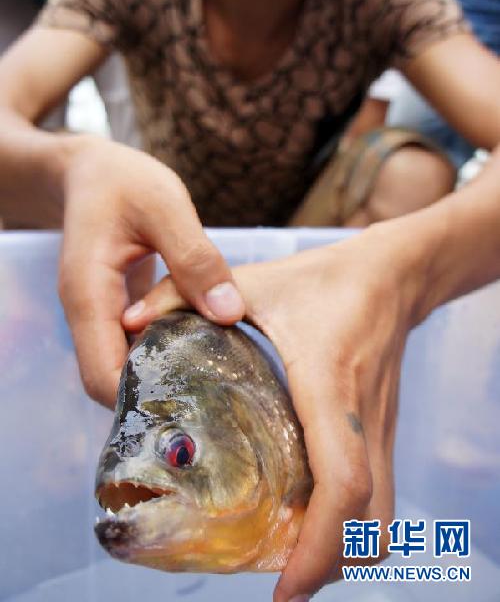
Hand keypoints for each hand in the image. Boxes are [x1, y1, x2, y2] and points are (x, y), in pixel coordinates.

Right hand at [59, 138, 243, 407]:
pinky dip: (162, 351)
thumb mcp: (165, 206)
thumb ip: (195, 258)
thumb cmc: (124, 180)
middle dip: (156, 393)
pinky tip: (200, 345)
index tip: (196, 396)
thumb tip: (229, 314)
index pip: (103, 376)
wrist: (90, 170)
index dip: (144, 396)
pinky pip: (133, 345)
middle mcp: (86, 313)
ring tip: (213, 376)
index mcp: (89, 294)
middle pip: (110, 381)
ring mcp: (99, 313)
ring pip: (122, 366)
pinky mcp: (115, 308)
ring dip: (161, 374)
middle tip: (214, 394)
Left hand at [125, 223, 422, 599]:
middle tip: (281, 586)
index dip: (317, 543)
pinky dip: (352, 525)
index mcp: (329, 385)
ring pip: (383, 515)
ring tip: (296, 563)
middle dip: (329, 566)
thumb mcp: (255, 280)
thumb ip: (185, 294)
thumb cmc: (324, 280)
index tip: (283, 586)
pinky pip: (380, 496)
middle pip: (369, 519)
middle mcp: (363, 418)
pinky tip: (312, 520)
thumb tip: (128, 323)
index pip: (342, 480)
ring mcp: (381, 428)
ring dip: (345, 552)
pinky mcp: (385, 430)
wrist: (392, 277)